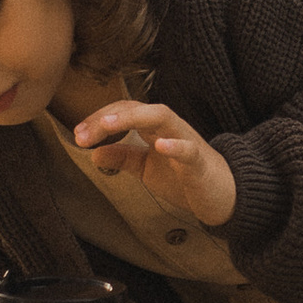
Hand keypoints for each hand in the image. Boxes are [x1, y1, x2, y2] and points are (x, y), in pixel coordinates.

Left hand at [68, 98, 236, 228]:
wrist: (225, 194)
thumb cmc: (185, 177)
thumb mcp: (147, 168)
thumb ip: (123, 158)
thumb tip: (94, 154)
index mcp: (155, 128)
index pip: (124, 112)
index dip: (99, 120)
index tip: (77, 135)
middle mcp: (169, 128)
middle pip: (137, 108)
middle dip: (108, 118)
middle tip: (82, 135)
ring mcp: (186, 141)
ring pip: (162, 117)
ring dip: (134, 118)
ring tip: (109, 125)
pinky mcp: (200, 162)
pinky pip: (188, 149)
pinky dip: (174, 146)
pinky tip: (159, 146)